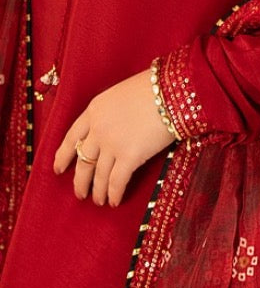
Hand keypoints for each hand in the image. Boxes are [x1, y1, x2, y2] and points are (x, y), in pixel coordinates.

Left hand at [53, 69, 174, 205]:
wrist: (172, 90)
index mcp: (94, 110)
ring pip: (99, 175)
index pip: (71, 137)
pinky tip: (114, 201)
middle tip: (80, 193)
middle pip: (83, 161)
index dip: (63, 156)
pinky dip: (114, 194)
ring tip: (99, 201)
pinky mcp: (129, 157)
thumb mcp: (123, 94)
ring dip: (98, 191)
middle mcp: (98, 129)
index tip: (58, 169)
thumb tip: (114, 128)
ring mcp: (112, 144)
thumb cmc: (154, 86)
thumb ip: (112, 112)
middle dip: (80, 180)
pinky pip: (117, 182)